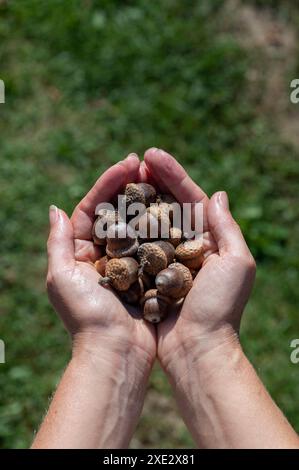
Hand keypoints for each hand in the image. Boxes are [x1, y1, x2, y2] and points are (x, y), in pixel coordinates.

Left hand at [46, 154, 155, 366]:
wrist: (117, 352)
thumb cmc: (87, 315)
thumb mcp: (62, 276)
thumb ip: (58, 241)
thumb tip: (55, 208)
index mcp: (82, 252)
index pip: (93, 208)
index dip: (108, 183)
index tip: (127, 163)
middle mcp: (105, 254)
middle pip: (117, 211)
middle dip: (130, 186)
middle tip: (145, 163)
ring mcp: (129, 263)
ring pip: (139, 224)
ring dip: (148, 201)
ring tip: (161, 178)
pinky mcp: (150, 274)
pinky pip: (156, 244)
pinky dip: (163, 226)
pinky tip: (174, 208)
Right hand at [140, 148, 255, 374]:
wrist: (196, 350)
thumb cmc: (219, 307)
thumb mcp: (237, 263)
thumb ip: (227, 227)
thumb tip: (217, 194)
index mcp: (210, 240)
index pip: (190, 198)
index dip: (172, 174)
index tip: (152, 154)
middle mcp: (187, 246)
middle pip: (168, 205)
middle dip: (152, 180)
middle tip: (134, 160)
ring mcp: (166, 259)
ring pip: (149, 221)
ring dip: (137, 199)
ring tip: (122, 178)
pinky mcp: (148, 274)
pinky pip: (135, 245)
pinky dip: (126, 228)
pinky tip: (113, 212)